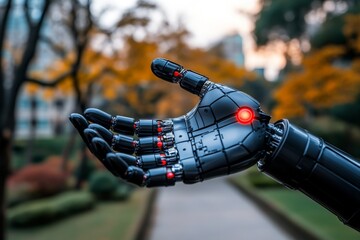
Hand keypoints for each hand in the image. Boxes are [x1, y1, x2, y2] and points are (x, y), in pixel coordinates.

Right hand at [69, 58, 270, 186]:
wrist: (263, 126)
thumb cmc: (239, 110)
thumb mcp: (206, 88)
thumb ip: (181, 77)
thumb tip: (152, 63)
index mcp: (172, 130)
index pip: (134, 130)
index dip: (110, 123)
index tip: (87, 112)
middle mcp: (172, 146)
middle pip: (129, 146)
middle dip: (102, 137)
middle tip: (78, 123)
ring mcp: (180, 160)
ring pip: (137, 163)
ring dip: (112, 154)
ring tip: (91, 138)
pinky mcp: (191, 172)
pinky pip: (158, 178)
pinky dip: (137, 173)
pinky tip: (117, 162)